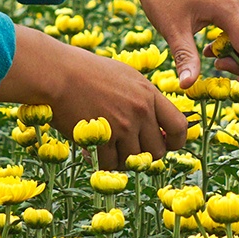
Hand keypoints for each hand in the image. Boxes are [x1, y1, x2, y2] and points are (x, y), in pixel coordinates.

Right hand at [0, 27, 189, 168]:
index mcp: (149, 94)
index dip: (176, 141)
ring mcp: (123, 126)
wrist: (59, 73)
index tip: (165, 144)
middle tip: (127, 149)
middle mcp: (141, 111)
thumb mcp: (125, 77)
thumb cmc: (87, 72)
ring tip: (107, 148)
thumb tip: (157, 124)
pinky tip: (93, 152)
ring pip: (134, 161)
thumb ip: (143, 98)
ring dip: (121, 160)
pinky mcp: (104, 138)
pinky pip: (110, 164)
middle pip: (158, 151)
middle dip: (144, 155)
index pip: (179, 126)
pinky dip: (102, 162)